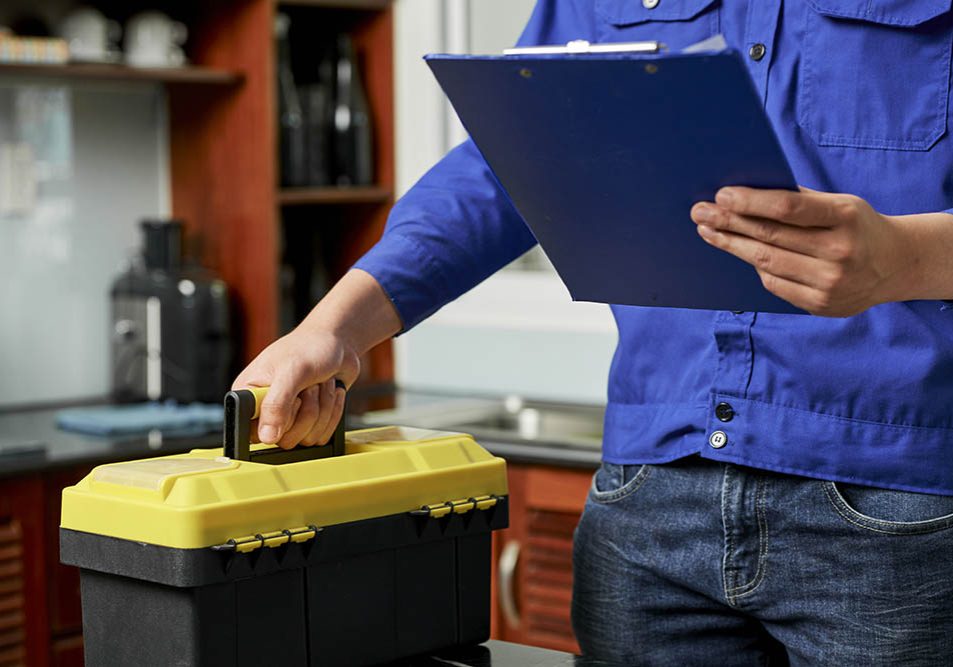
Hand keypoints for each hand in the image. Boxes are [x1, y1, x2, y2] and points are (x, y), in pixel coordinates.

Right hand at [231, 328, 359, 448]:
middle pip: (284, 440)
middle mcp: (266, 410)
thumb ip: (276, 404)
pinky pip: (322, 436)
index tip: (292, 399)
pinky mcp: (309, 422)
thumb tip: (266, 437)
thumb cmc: (310, 347)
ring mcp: (289, 418)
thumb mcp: (292, 371)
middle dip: (307, 411)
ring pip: (306, 439)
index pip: (253, 433)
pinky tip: (329, 392)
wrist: (338, 343)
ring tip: (319, 384)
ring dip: (323, 409)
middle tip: (309, 386)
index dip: (276, 422)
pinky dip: (333, 413)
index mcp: (249, 395)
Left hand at [690, 187, 910, 316]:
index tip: (721, 195)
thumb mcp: (840, 204)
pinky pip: (774, 284)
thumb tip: (745, 193)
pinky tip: (740, 252)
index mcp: (845, 217)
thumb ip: (799, 200)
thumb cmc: (857, 226)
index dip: (751, 202)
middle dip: (729, 223)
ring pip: (766, 263)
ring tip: (709, 231)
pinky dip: (756, 267)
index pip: (788, 208)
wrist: (895, 265)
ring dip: (732, 245)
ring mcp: (830, 283)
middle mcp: (839, 252)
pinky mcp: (821, 306)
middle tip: (700, 212)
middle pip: (770, 237)